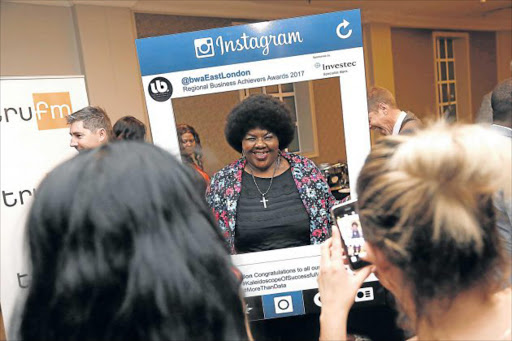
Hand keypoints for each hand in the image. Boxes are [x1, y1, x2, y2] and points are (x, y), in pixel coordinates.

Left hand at [318, 225, 373, 340]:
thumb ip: (365, 272)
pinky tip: (337, 267)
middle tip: (337, 240)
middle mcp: (326, 267)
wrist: (333, 310)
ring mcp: (321, 272)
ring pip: (323, 256)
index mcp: (335, 266)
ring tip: (341, 256)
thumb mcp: (356, 283)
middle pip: (324, 248)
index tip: (334, 227)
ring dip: (331, 253)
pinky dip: (329, 261)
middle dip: (330, 241)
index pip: (334, 246)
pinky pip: (323, 264)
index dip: (335, 235)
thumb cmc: (343, 298)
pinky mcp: (319, 277)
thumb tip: (372, 265)